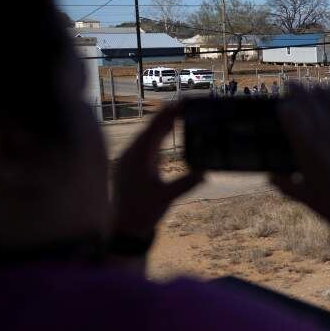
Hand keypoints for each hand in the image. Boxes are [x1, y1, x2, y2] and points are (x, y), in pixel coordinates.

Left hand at [112, 105, 202, 239]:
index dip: (170, 113)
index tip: (183, 102)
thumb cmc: (142, 213)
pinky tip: (167, 131)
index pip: (156, 128)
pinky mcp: (133, 165)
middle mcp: (132, 153)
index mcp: (138, 156)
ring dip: (164, 123)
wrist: (124, 228)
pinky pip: (148, 144)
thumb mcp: (166, 198)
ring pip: (149, 135)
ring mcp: (131, 159)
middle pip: (152, 127)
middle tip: (186, 102)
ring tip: (179, 111)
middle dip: (169, 114)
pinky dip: (160, 135)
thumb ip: (186, 184)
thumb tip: (206, 172)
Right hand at [270, 85, 329, 227]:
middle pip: (309, 100)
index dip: (286, 105)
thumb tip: (270, 177)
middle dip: (298, 89)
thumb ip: (285, 185)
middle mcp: (326, 134)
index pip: (291, 113)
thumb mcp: (304, 197)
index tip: (283, 103)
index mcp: (307, 148)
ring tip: (316, 89)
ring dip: (322, 92)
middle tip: (293, 84)